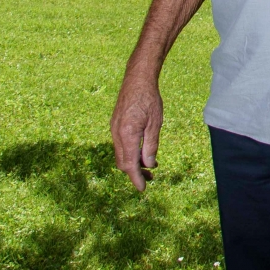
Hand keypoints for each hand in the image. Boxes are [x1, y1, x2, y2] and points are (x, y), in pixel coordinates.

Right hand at [111, 71, 163, 191]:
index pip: (130, 164)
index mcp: (127, 135)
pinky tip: (142, 152)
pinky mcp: (115, 125)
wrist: (137, 80)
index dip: (136, 178)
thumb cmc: (149, 99)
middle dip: (135, 173)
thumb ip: (150, 146)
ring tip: (150, 167)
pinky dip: (130, 152)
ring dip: (133, 163)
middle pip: (123, 162)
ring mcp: (114, 129)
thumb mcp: (155, 124)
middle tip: (151, 178)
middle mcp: (116, 134)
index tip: (143, 189)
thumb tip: (148, 165)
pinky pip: (121, 145)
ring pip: (121, 154)